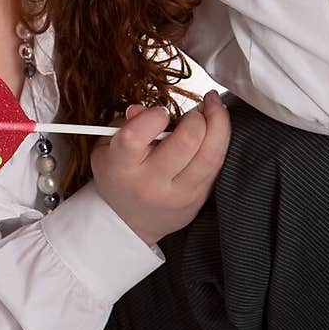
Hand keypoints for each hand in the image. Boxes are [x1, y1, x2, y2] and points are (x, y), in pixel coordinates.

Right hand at [89, 90, 231, 246]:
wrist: (130, 222)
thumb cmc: (119, 176)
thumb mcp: (107, 148)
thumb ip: (124, 124)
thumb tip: (144, 109)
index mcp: (121, 168)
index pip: (135, 137)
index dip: (153, 116)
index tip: (160, 112)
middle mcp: (150, 184)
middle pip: (186, 141)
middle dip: (195, 117)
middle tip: (194, 111)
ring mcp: (178, 195)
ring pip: (211, 154)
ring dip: (219, 123)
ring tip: (213, 107)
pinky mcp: (198, 199)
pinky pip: (218, 164)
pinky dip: (221, 140)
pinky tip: (216, 128)